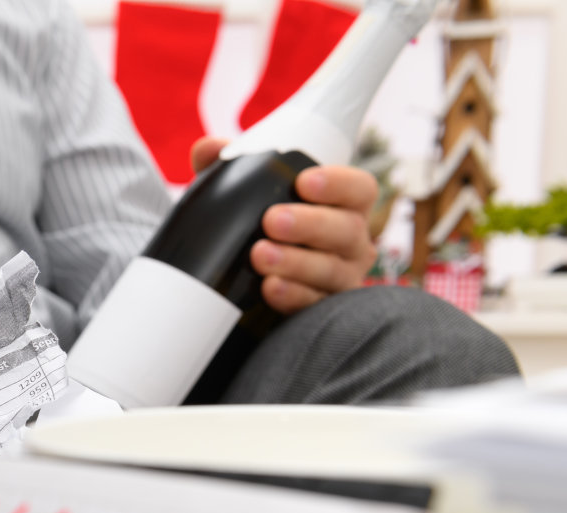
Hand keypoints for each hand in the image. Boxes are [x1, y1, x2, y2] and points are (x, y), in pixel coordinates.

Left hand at [191, 137, 378, 314]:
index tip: (304, 181)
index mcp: (344, 205)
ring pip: (330, 270)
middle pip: (346, 230)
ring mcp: (342, 278)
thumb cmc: (260, 225)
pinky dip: (292, 296)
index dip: (338, 183)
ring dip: (296, 262)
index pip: (359, 189)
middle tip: (272, 220)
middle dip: (309, 224)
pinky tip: (270, 289)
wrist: (246, 282)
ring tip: (260, 256)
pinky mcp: (322, 308)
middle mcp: (352, 241)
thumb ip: (230, 166)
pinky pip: (314, 305)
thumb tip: (208, 150)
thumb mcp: (245, 194)